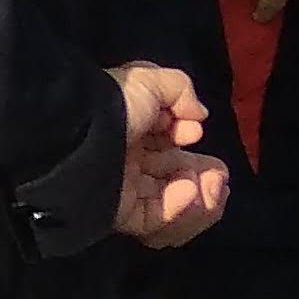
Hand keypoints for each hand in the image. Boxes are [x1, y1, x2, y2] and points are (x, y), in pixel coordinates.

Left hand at [108, 61, 228, 247]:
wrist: (78, 134)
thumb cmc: (114, 104)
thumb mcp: (147, 80)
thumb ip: (180, 90)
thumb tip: (199, 116)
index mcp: (131, 129)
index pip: (168, 145)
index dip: (188, 142)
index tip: (196, 133)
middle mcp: (127, 161)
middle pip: (177, 180)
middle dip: (206, 179)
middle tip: (219, 176)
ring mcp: (123, 190)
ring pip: (173, 206)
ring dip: (201, 199)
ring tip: (209, 185)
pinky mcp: (120, 214)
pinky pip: (157, 218)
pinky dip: (179, 208)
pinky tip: (189, 192)